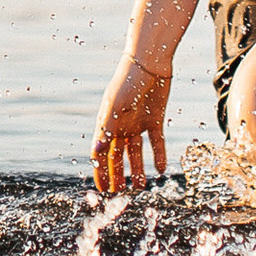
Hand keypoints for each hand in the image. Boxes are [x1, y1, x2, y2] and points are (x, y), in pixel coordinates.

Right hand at [90, 54, 171, 195]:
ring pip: (136, 152)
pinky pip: (156, 142)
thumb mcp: (115, 106)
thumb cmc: (127, 81)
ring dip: (137, 169)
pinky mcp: (155, 119)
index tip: (102, 189)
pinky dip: (158, 155)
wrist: (150, 62)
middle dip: (117, 175)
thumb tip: (94, 153)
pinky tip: (161, 170)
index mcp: (107, 122)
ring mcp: (138, 123)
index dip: (100, 170)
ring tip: (141, 187)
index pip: (101, 152)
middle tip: (119, 194)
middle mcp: (121, 125)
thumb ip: (106, 130)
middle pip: (117, 155)